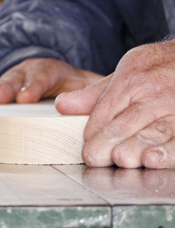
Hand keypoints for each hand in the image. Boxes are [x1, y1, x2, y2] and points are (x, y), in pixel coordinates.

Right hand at [0, 58, 102, 103]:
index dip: (33, 86)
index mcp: (52, 71)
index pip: (43, 76)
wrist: (64, 84)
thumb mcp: (90, 90)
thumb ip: (93, 96)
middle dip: (2, 88)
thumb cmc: (77, 92)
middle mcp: (26, 72)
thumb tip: (96, 107)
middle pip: (13, 78)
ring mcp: (9, 80)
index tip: (25, 98)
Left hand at [56, 42, 174, 167]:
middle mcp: (156, 93)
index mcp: (133, 79)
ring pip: (156, 131)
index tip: (86, 147)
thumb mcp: (127, 71)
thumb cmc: (158, 67)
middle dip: (109, 141)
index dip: (94, 130)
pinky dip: (168, 151)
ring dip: (137, 147)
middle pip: (128, 121)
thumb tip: (63, 105)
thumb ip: (96, 94)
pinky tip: (154, 159)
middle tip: (95, 157)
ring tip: (122, 159)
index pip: (107, 108)